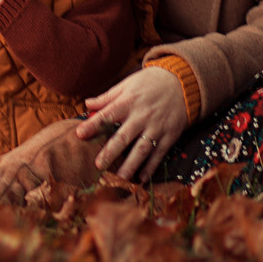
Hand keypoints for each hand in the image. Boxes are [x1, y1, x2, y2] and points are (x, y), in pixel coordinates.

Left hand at [78, 64, 192, 181]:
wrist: (183, 83)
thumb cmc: (150, 83)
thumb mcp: (127, 84)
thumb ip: (107, 97)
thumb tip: (87, 104)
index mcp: (128, 102)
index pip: (107, 115)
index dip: (93, 125)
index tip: (79, 134)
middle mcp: (141, 116)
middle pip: (124, 136)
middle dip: (110, 151)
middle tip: (98, 165)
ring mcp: (156, 127)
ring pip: (141, 149)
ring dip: (130, 164)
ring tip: (120, 178)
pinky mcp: (169, 136)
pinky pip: (159, 153)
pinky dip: (151, 167)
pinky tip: (141, 178)